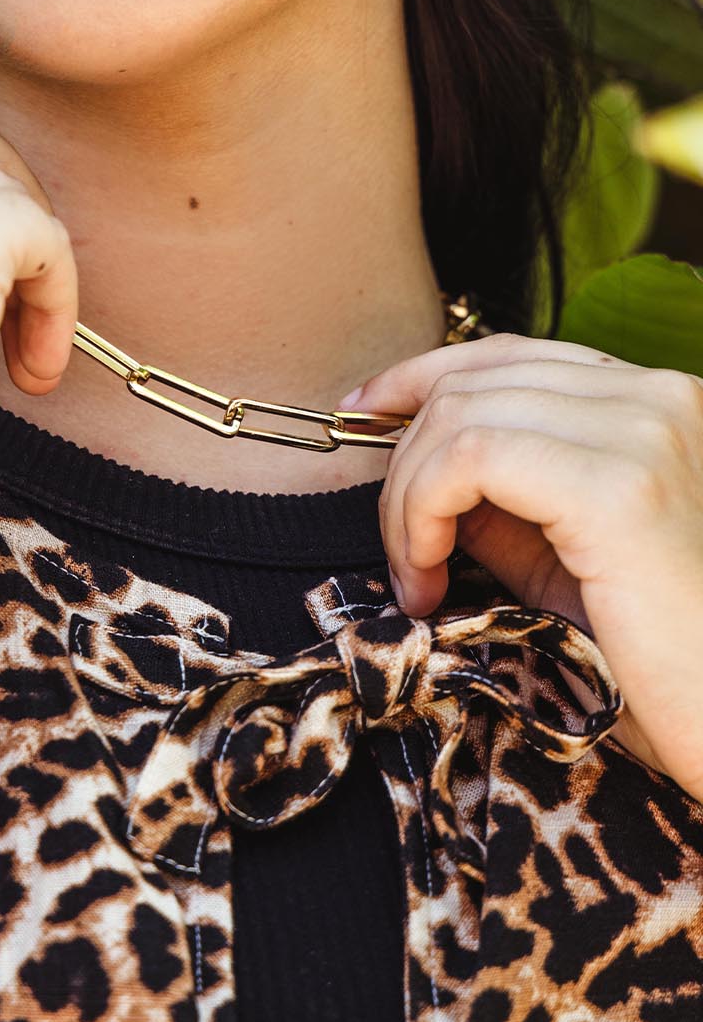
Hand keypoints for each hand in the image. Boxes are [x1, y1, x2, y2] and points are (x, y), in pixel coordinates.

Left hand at [353, 333, 702, 799]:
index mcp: (658, 403)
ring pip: (461, 415)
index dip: (422, 375)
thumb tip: (418, 466)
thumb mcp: (561, 563)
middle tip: (400, 549)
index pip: (511, 355)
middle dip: (406, 458)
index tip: (362, 407)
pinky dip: (421, 512)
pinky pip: (469, 457)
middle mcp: (659, 397)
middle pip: (476, 380)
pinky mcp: (618, 486)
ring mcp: (645, 431)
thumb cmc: (657, 666)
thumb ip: (500, 501)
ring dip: (408, 498)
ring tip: (416, 574)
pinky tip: (427, 576)